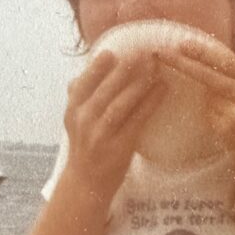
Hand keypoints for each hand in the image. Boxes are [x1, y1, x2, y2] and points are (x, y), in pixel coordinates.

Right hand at [64, 51, 166, 200]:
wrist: (86, 183)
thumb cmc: (84, 146)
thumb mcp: (73, 121)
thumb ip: (78, 96)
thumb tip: (83, 70)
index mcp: (72, 111)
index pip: (83, 83)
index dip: (97, 67)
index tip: (112, 51)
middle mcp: (83, 121)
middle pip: (104, 90)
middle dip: (124, 69)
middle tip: (142, 52)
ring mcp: (100, 135)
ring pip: (120, 103)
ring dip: (139, 83)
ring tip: (155, 67)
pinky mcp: (119, 147)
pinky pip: (137, 120)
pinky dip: (150, 102)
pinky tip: (162, 89)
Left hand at [156, 40, 234, 169]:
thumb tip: (219, 54)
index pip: (228, 62)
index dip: (203, 53)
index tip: (182, 43)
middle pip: (209, 77)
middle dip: (183, 64)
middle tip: (161, 53)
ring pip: (209, 96)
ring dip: (213, 96)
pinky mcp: (227, 131)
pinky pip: (210, 113)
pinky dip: (216, 112)